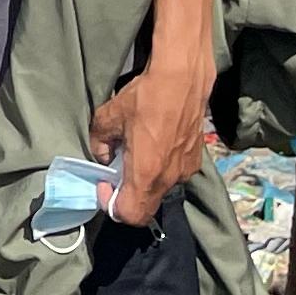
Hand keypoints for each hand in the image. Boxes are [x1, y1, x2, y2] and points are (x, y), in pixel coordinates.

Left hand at [87, 56, 218, 223]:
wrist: (182, 79)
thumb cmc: (144, 97)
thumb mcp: (108, 117)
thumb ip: (100, 143)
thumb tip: (102, 156)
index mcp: (147, 173)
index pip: (130, 215)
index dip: (111, 205)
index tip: (104, 182)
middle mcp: (170, 178)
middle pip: (145, 207)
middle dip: (126, 195)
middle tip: (116, 170)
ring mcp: (186, 170)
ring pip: (158, 191)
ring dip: (143, 180)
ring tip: (136, 151)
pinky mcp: (196, 160)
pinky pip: (172, 175)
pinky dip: (159, 169)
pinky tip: (154, 144)